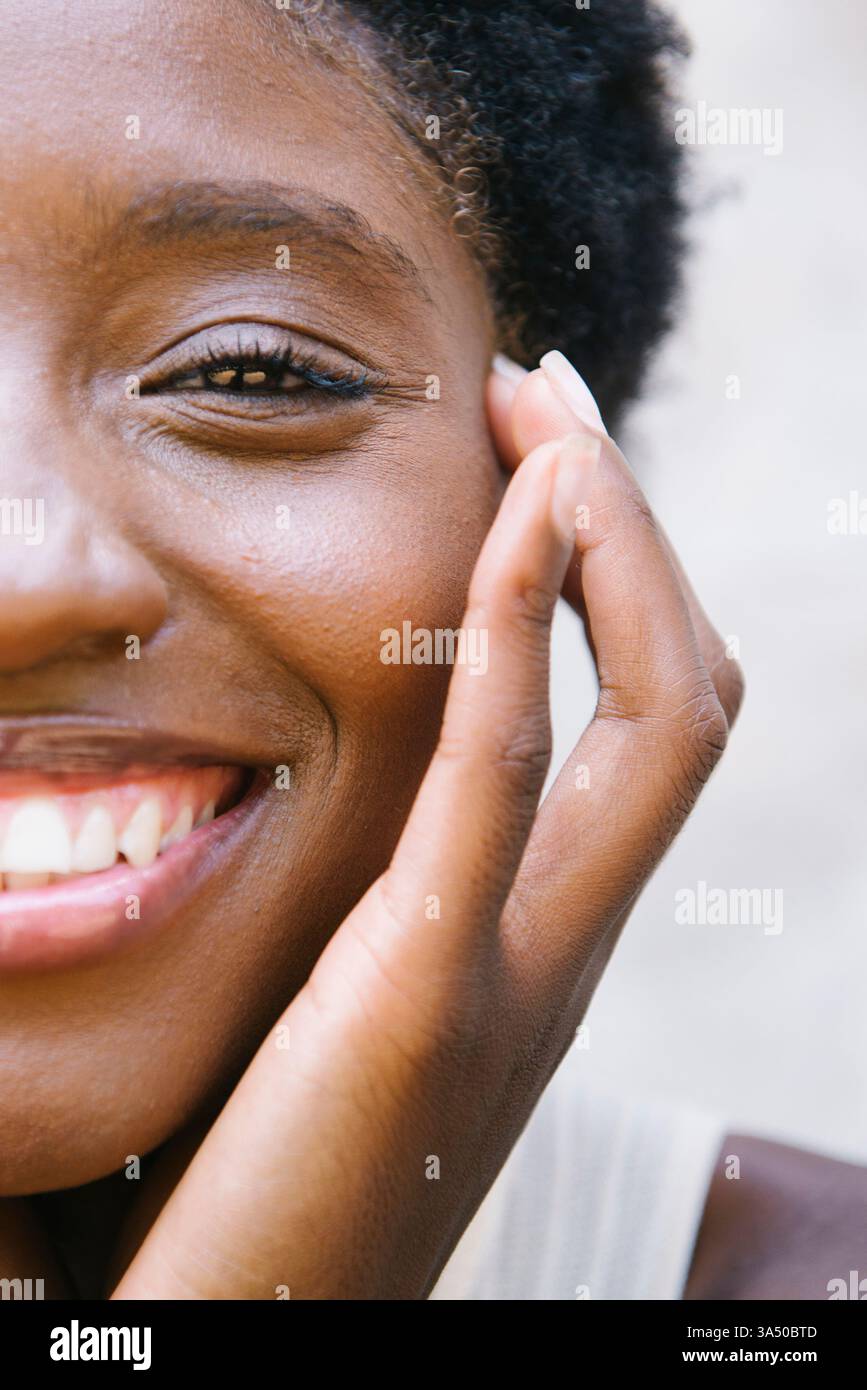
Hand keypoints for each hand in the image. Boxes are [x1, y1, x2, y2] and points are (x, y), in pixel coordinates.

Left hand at [112, 357, 742, 1299]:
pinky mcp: (424, 986)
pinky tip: (522, 510)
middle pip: (688, 697)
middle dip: (640, 526)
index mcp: (550, 942)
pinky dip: (532, 624)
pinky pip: (510, 773)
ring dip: (615, 541)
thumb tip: (359, 794)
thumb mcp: (361, 1015)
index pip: (655, 731)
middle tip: (554, 396)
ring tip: (552, 419)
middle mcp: (568, 944)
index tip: (551, 457)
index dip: (630, 580)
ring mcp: (517, 966)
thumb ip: (393, 904)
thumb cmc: (283, 1190)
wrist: (266, 1341)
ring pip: (654, 719)